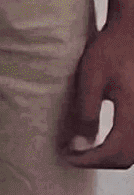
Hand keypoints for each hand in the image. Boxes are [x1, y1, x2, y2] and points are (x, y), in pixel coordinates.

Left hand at [62, 16, 133, 166]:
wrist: (133, 33)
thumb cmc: (112, 49)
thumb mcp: (91, 78)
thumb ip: (87, 112)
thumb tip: (80, 144)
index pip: (116, 152)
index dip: (90, 160)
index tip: (67, 155)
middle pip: (127, 158)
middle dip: (98, 161)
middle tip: (72, 153)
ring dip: (109, 155)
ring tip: (83, 147)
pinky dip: (119, 146)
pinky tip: (100, 138)